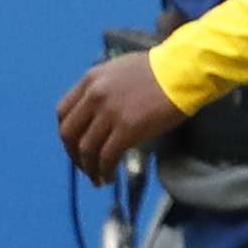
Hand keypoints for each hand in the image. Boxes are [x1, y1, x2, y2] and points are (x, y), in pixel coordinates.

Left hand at [57, 52, 187, 183]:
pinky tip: (110, 177)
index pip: (63, 112)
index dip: (68, 133)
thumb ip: (105, 87)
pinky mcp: (127, 129)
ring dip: (89, 168)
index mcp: (90, 80)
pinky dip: (105, 171)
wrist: (184, 71)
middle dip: (73, 154)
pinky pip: (107, 156)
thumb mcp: (121, 69)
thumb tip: (103, 109)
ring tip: (98, 178)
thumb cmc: (161, 69)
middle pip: (69, 133)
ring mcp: (109, 113)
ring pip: (86, 149)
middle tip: (84, 166)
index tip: (76, 144)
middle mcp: (93, 96)